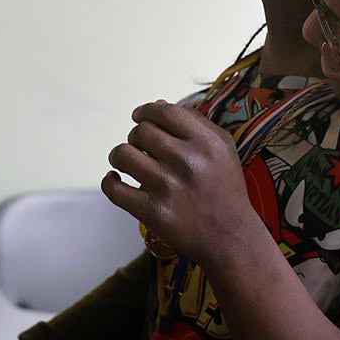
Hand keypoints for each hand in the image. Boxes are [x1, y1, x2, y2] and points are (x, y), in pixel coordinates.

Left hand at [102, 101, 258, 264]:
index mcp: (207, 143)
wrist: (229, 236)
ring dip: (119, 156)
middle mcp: (188, 162)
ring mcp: (168, 187)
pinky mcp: (152, 212)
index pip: (164, 112)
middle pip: (141, 132)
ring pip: (122, 155)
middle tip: (140, 148)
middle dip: (136, 136)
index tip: (138, 117)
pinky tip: (115, 180)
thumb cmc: (223, 187)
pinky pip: (113, 188)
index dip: (145, 111)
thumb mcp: (221, 149)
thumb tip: (156, 104)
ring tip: (126, 162)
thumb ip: (193, 122)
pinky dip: (109, 181)